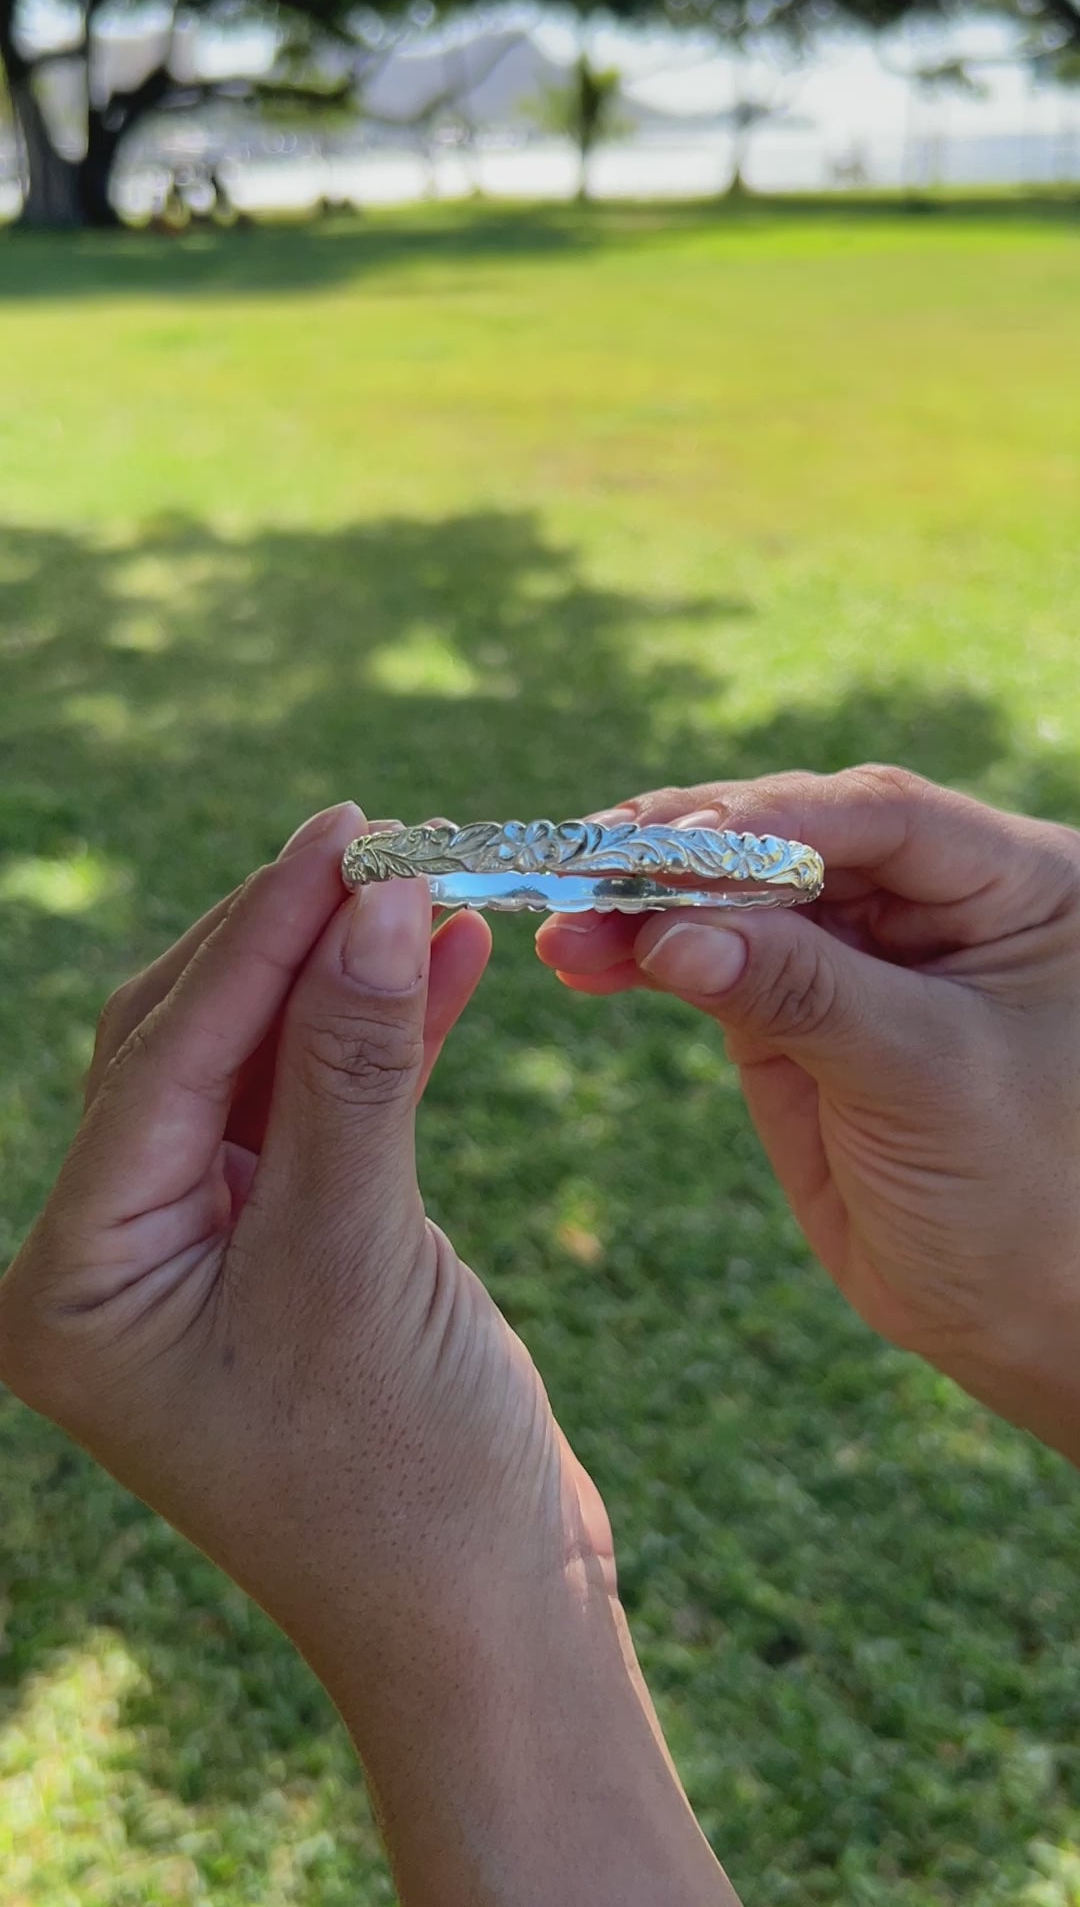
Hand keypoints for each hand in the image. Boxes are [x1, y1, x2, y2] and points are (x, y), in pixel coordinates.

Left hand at [0, 801, 733, 1906]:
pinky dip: (377, 1042)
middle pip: (188, 1048)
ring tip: (425, 888)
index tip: (341, 834)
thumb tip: (371, 896)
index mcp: (76, 1282)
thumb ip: (353, 1069)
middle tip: (382, 845)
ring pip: (255, 1069)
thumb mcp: (363, 1256)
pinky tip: (438, 966)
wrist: (489, 1624)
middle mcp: (115, 1261)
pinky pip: (316, 1114)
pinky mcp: (283, 1249)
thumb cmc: (404, 1481)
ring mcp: (198, 1254)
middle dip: (288, 945)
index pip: (158, 1063)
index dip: (254, 938)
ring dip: (338, 981)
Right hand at [538, 766, 1079, 1460]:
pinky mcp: (796, 1006)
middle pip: (793, 839)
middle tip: (588, 876)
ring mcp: (858, 949)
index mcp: (1014, 881)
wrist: (1014, 1313)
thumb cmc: (1024, 1194)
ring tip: (564, 931)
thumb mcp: (926, 1078)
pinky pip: (710, 959)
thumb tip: (671, 933)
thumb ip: (804, 994)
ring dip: (644, 907)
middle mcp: (935, 896)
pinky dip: (645, 957)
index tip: (672, 846)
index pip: (881, 816)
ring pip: (736, 895)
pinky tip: (584, 960)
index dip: (770, 819)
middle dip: (684, 858)